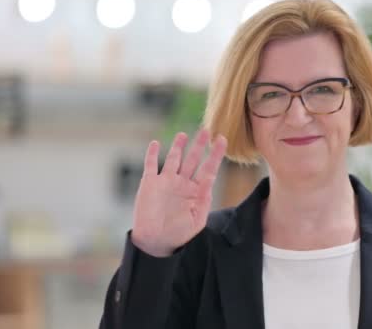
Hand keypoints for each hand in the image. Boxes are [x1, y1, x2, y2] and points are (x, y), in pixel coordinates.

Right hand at [131, 129, 226, 256]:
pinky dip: (152, 154)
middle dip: (199, 145)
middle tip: (206, 129)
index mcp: (196, 191)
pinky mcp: (149, 184)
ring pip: (173, 159)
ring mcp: (166, 182)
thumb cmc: (179, 234)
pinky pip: (150, 165)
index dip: (215, 154)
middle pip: (192, 159)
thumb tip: (209, 180)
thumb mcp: (197, 219)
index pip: (208, 168)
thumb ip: (204, 200)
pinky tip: (156, 143)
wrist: (156, 242)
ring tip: (184, 134)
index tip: (222, 139)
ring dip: (178, 146)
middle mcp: (182, 183)